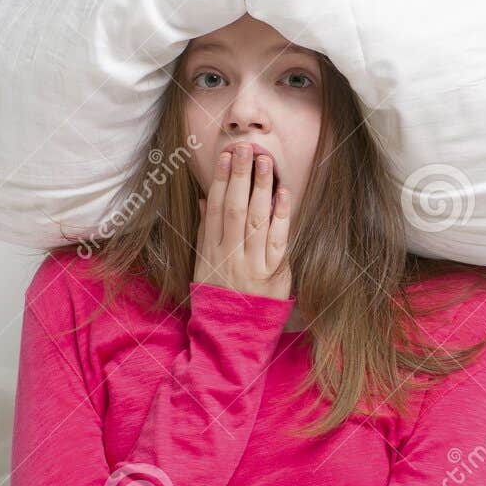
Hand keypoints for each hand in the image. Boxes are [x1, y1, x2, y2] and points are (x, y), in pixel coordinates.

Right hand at [193, 140, 291, 300]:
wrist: (231, 336)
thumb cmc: (217, 298)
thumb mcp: (203, 267)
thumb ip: (205, 232)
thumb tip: (206, 200)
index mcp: (210, 253)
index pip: (214, 209)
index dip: (219, 181)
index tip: (224, 157)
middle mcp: (230, 257)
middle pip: (234, 209)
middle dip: (239, 176)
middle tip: (244, 148)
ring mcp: (252, 265)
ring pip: (256, 220)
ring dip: (261, 188)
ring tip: (265, 161)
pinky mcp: (273, 275)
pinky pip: (278, 240)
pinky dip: (281, 215)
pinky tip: (282, 193)